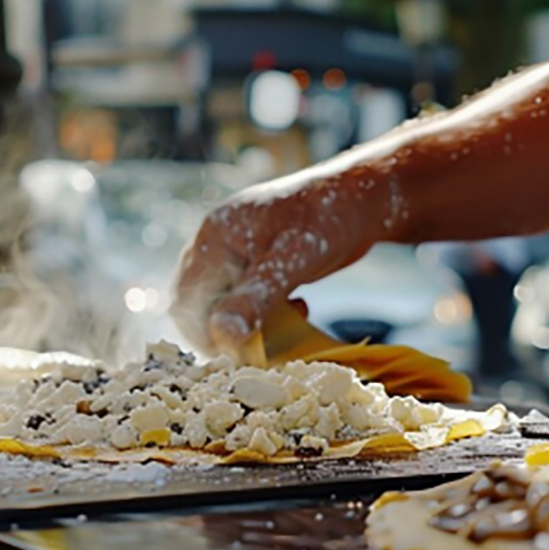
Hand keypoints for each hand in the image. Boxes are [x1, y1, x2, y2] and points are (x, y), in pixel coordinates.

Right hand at [171, 165, 396, 353]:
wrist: (362, 197)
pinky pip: (242, 298)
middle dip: (227, 331)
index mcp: (214, 236)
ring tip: (288, 318)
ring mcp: (233, 252)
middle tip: (267, 343)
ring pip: (221, 304)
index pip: (186, 301)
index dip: (207, 334)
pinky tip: (296, 307)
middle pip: (197, 305)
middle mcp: (215, 243)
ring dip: (247, 323)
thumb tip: (222, 335)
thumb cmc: (330, 218)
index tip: (244, 352)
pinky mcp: (254, 262)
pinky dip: (263, 313)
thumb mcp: (294, 260)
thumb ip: (256, 296)